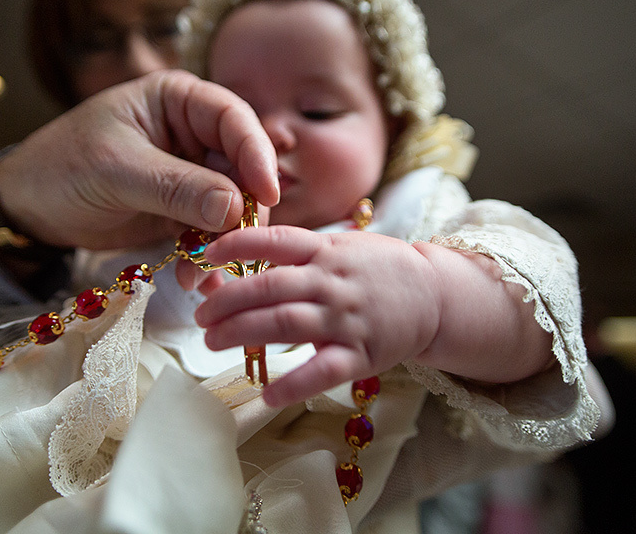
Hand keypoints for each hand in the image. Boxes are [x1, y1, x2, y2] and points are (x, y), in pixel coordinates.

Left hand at [0, 70, 279, 249]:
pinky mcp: (183, 210)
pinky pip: (209, 231)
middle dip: (243, 208)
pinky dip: (206, 255)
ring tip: (204, 273)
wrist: (27, 209)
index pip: (233, 119)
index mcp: (177, 100)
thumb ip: (176, 187)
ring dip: (224, 240)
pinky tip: (196, 279)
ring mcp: (190, 174)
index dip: (255, 154)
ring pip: (230, 205)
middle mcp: (192, 133)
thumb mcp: (115, 171)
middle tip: (238, 245)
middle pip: (240, 166)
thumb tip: (235, 206)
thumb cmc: (61, 167)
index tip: (267, 194)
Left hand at [194, 226, 442, 406]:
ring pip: (286, 323)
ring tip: (212, 342)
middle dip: (227, 301)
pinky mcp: (361, 355)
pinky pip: (323, 371)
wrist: (435, 295)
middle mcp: (332, 282)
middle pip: (270, 287)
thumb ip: (298, 253)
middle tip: (200, 316)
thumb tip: (239, 258)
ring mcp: (346, 319)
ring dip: (243, 333)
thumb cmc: (377, 269)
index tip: (208, 256)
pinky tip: (267, 394)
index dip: (237, 244)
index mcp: (326, 251)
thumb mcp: (341, 247)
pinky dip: (294, 384)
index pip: (276, 240)